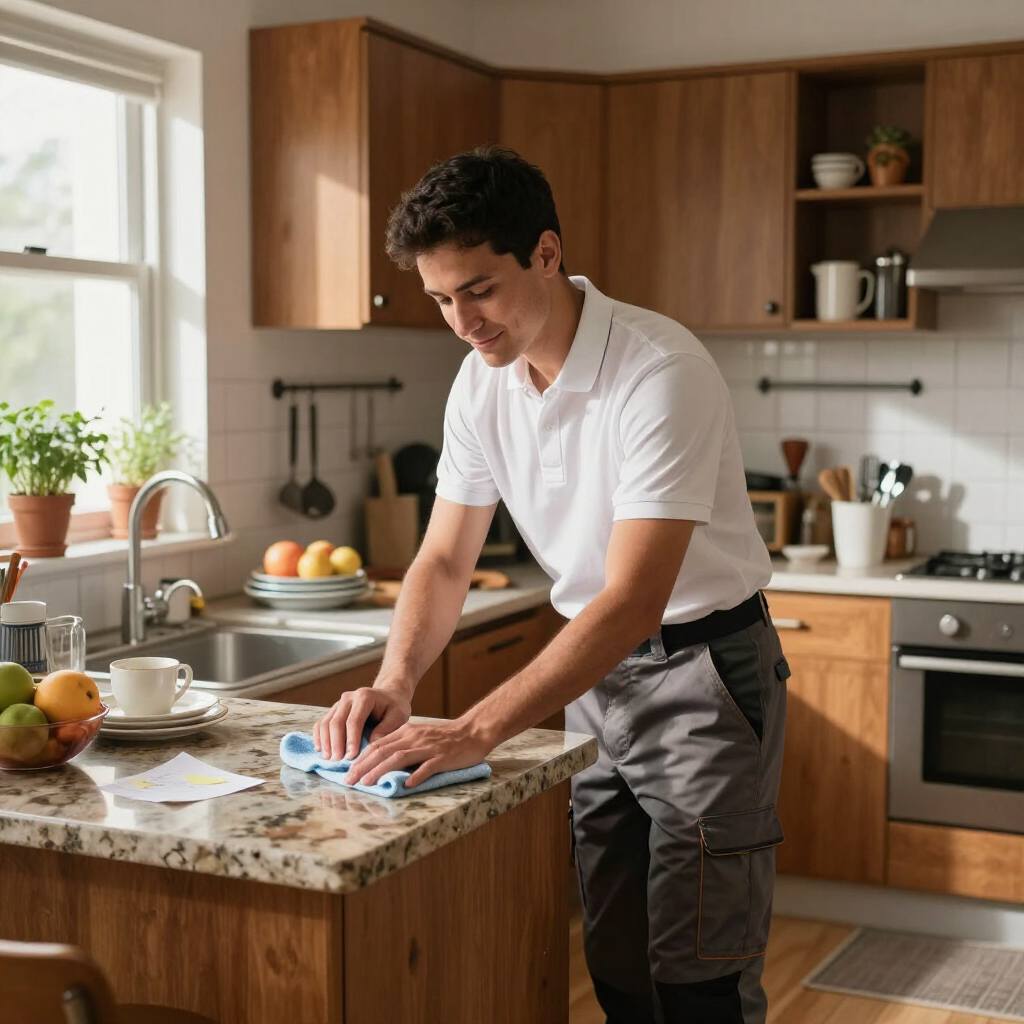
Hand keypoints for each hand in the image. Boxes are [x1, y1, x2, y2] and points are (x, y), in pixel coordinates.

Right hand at [313, 685, 410, 760]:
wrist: (388, 695)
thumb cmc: (394, 708)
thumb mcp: (397, 716)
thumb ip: (385, 729)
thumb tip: (371, 746)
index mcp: (364, 697)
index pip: (354, 720)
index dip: (351, 740)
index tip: (351, 757)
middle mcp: (348, 698)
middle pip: (336, 721)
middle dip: (335, 743)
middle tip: (337, 761)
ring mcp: (339, 704)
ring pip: (326, 722)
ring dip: (325, 742)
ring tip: (328, 759)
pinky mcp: (334, 711)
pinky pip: (322, 723)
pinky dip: (319, 736)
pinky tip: (320, 750)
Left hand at [342, 717, 491, 789]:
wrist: (473, 730)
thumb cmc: (445, 737)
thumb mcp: (419, 736)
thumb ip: (402, 746)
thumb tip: (380, 762)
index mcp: (406, 732)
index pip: (377, 745)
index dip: (360, 758)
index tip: (347, 771)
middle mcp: (414, 738)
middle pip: (383, 751)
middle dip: (363, 766)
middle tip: (349, 781)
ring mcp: (428, 747)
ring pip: (400, 758)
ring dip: (381, 771)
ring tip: (367, 783)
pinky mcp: (442, 757)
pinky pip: (427, 767)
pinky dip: (415, 776)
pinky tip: (406, 785)